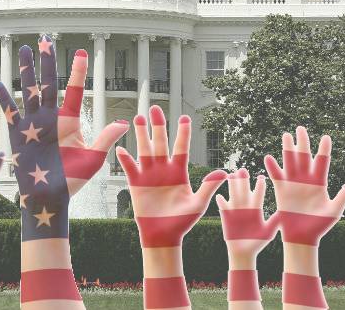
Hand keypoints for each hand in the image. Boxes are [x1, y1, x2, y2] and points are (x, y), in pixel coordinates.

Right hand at [0, 36, 128, 238]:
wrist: (48, 197)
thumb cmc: (72, 181)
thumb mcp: (93, 159)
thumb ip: (105, 139)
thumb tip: (124, 123)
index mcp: (69, 120)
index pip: (73, 90)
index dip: (77, 72)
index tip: (81, 52)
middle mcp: (50, 117)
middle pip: (48, 82)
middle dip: (46, 62)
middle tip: (44, 39)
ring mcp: (33, 123)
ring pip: (29, 90)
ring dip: (26, 70)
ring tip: (23, 49)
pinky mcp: (18, 133)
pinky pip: (10, 111)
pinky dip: (4, 98)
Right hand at [116, 106, 226, 246]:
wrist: (163, 236)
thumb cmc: (182, 221)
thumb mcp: (197, 204)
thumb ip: (208, 187)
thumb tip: (223, 172)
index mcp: (179, 172)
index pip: (181, 148)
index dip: (183, 133)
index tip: (184, 117)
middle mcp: (163, 169)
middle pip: (161, 143)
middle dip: (158, 126)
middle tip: (155, 108)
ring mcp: (149, 174)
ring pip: (145, 149)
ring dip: (142, 135)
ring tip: (139, 118)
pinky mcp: (136, 183)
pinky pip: (130, 167)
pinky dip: (125, 158)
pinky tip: (122, 148)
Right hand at [217, 168, 277, 264]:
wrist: (244, 251)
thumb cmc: (258, 243)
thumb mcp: (268, 232)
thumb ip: (274, 222)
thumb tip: (284, 214)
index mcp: (256, 209)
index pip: (258, 195)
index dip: (259, 186)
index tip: (261, 178)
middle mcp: (245, 207)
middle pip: (244, 191)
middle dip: (243, 180)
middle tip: (243, 170)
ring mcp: (235, 210)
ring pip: (233, 194)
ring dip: (232, 185)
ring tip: (231, 175)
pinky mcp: (226, 215)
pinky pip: (223, 205)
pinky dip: (221, 201)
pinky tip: (220, 195)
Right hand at [264, 126, 344, 309]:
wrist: (302, 236)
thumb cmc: (320, 225)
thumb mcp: (333, 211)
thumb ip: (342, 196)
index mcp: (320, 183)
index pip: (322, 162)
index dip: (323, 150)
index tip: (325, 137)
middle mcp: (306, 179)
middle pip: (304, 156)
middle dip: (303, 142)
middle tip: (300, 128)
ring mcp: (293, 182)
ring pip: (290, 161)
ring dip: (287, 149)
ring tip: (286, 136)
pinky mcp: (281, 188)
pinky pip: (276, 175)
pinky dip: (272, 167)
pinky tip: (268, 158)